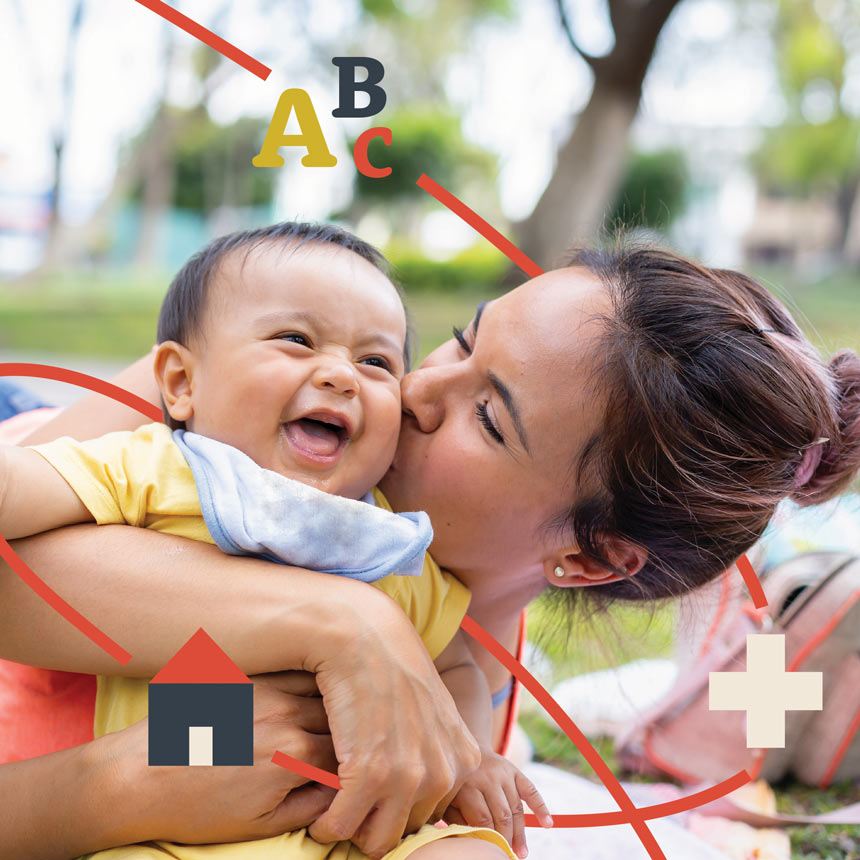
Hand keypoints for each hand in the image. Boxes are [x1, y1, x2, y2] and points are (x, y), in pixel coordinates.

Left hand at [107, 671, 336, 845]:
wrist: (137, 776)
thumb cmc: (196, 809)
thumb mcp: (259, 826)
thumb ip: (309, 807)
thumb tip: (340, 793)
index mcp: (293, 755)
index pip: (348, 757)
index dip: (355, 770)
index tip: (355, 778)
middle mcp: (286, 715)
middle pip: (341, 720)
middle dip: (349, 736)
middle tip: (351, 748)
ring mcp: (267, 690)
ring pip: (322, 690)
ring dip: (334, 705)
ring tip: (338, 718)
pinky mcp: (247, 678)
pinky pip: (293, 673)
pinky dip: (309, 683)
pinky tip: (309, 696)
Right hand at [306, 595, 481, 859]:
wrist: (363, 636)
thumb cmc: (390, 670)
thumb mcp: (433, 710)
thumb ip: (439, 748)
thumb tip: (429, 784)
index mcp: (462, 761)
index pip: (430, 819)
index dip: (397, 811)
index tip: (375, 800)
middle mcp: (442, 773)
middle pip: (404, 832)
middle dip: (374, 823)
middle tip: (350, 806)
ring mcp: (408, 775)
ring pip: (374, 840)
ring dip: (350, 830)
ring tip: (333, 812)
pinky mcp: (369, 773)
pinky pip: (341, 826)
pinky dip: (326, 826)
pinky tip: (318, 813)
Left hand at [442, 747, 552, 859]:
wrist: (466, 750)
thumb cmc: (455, 785)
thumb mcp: (449, 802)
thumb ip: (457, 822)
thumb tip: (471, 842)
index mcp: (468, 787)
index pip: (483, 819)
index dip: (489, 839)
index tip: (492, 852)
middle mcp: (487, 778)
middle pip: (502, 815)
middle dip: (506, 839)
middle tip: (507, 855)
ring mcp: (503, 773)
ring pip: (516, 808)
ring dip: (521, 833)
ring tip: (522, 852)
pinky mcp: (514, 771)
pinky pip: (531, 790)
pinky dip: (541, 807)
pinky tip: (548, 824)